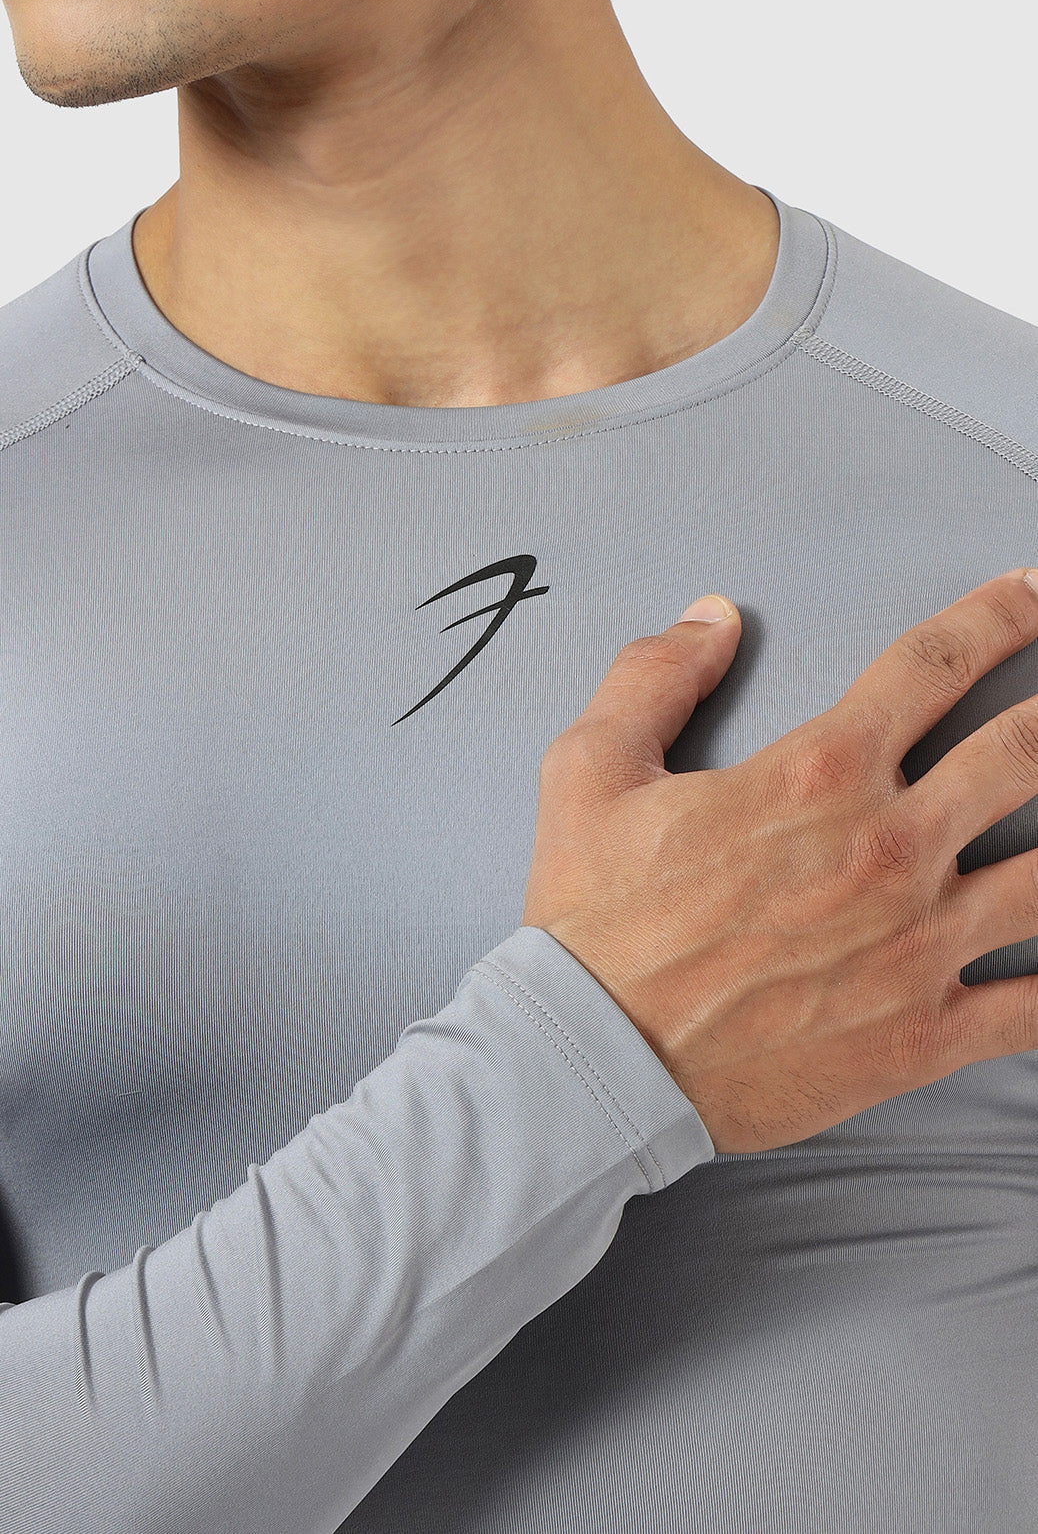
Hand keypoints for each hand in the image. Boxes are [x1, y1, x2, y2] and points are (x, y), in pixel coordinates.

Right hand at [522, 568, 1037, 1153]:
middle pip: (1025, 751)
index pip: (936, 663)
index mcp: (818, 772)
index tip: (1027, 596)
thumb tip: (712, 615)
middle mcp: (888, 847)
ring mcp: (917, 945)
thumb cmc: (593, 919)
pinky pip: (1034, 1007)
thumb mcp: (588, 769)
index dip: (998, 615)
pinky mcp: (921, 1035)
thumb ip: (655, 675)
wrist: (594, 1062)